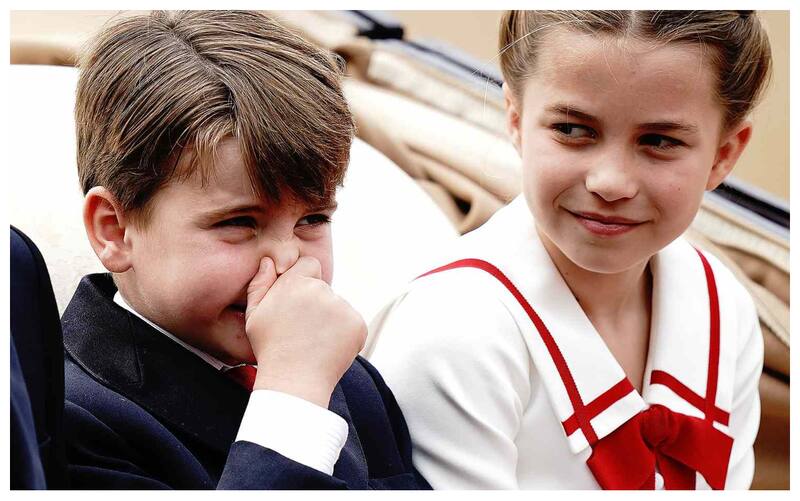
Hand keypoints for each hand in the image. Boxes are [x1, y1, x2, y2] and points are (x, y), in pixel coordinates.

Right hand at [244, 256, 366, 407]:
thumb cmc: (270, 349)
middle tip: (303, 330)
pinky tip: (328, 349)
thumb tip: (269, 261)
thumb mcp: (254, 316)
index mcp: (295, 283)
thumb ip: (260, 284)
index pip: (310, 265)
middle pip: (323, 288)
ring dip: (330, 320)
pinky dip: (344, 334)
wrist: (294, 382)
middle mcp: (320, 290)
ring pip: (338, 306)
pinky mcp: (357, 324)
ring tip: (314, 343)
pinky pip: (352, 323)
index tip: (298, 300)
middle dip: (316, 303)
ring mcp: (342, 307)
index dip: (304, 280)